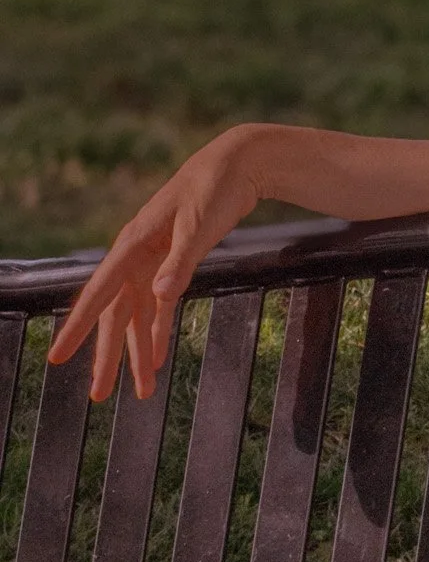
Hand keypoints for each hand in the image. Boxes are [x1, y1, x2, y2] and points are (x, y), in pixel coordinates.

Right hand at [46, 128, 264, 401]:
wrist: (236, 166)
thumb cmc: (213, 189)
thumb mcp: (199, 225)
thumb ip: (180, 261)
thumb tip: (159, 297)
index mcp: (133, 245)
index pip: (99, 293)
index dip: (79, 327)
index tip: (58, 357)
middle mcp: (136, 257)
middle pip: (115, 315)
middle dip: (108, 356)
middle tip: (99, 396)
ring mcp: (153, 262)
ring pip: (137, 317)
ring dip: (137, 352)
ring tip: (139, 391)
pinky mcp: (173, 264)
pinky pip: (159, 307)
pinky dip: (158, 332)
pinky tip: (157, 358)